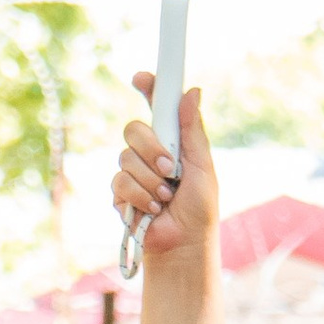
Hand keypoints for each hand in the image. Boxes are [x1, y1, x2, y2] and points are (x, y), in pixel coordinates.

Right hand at [112, 80, 218, 268]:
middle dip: (151, 148)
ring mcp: (132, 173)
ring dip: (151, 181)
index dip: (147, 88)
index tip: (142, 78)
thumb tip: (192, 91)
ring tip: (167, 198)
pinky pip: (121, 183)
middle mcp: (148, 154)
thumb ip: (193, 131)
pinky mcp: (120, 194)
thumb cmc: (199, 208)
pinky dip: (141, 197)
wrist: (185, 245)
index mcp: (170, 142)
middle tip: (170, 169)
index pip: (155, 107)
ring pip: (126, 158)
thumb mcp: (202, 166)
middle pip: (133, 129)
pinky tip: (154, 209)